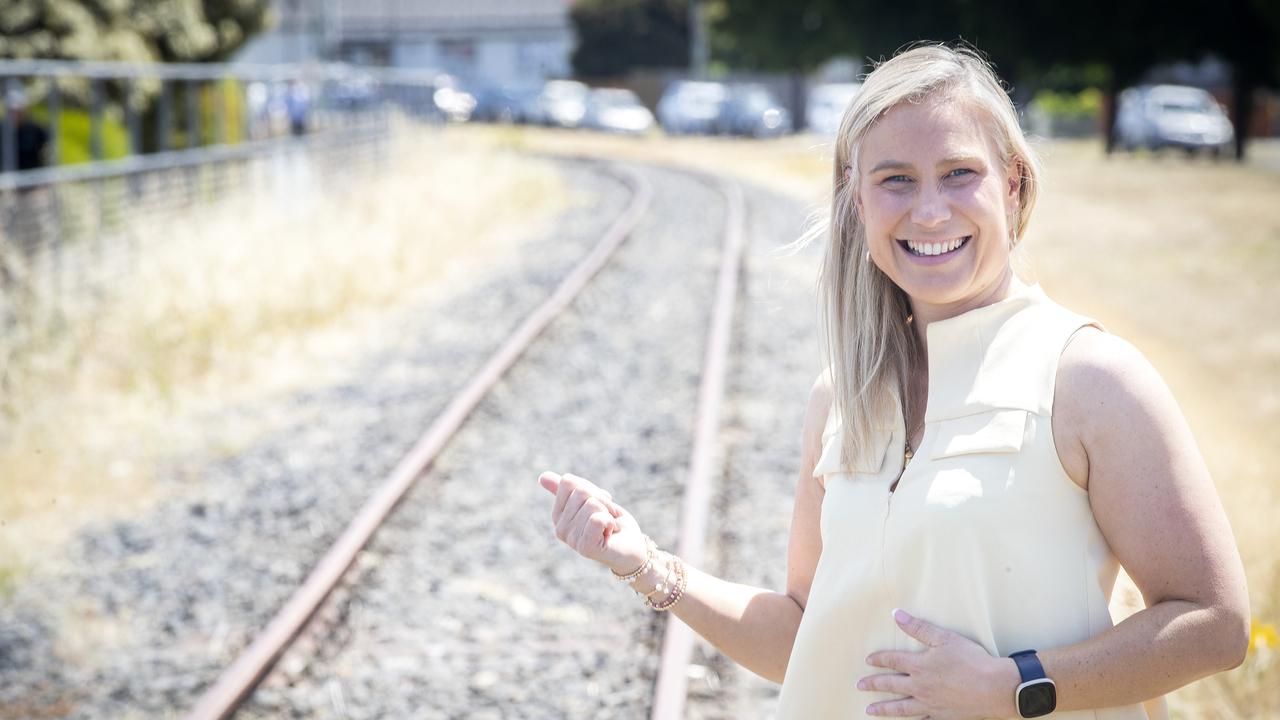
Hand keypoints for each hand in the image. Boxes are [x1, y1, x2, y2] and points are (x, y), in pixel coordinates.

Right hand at [538, 471, 647, 575]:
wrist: (633, 549)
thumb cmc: (613, 523)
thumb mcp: (592, 499)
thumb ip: (571, 489)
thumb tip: (542, 476)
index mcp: (558, 515)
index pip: (568, 482)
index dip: (591, 488)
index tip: (600, 504)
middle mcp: (560, 529)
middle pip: (581, 492)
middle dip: (602, 500)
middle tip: (607, 517)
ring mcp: (571, 539)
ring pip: (592, 504)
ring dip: (608, 513)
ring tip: (609, 527)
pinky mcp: (585, 547)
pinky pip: (597, 518)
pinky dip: (610, 522)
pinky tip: (610, 534)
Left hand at [857, 609, 1018, 718]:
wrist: (995, 688)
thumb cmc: (972, 661)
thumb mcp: (944, 638)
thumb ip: (919, 628)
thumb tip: (897, 615)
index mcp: (919, 666)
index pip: (892, 661)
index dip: (879, 659)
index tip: (868, 660)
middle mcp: (920, 687)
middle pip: (891, 686)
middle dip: (873, 685)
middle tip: (859, 686)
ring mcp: (930, 705)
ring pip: (901, 708)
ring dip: (883, 709)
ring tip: (869, 711)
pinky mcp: (942, 716)